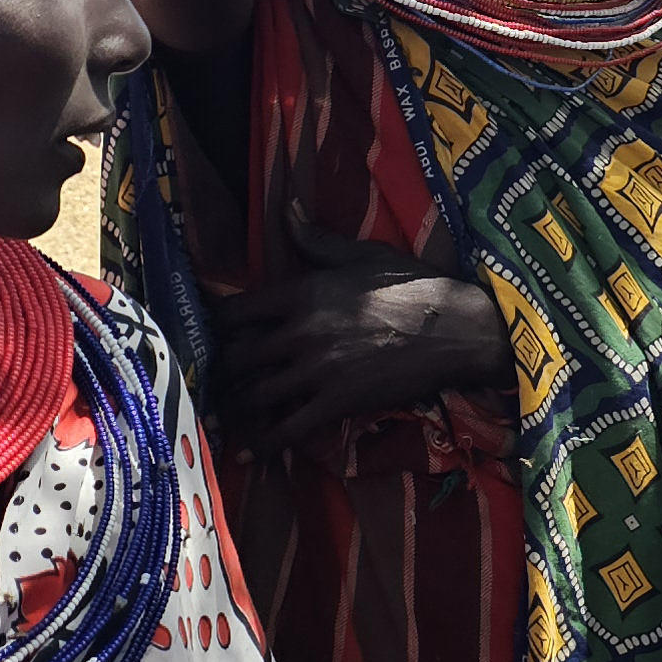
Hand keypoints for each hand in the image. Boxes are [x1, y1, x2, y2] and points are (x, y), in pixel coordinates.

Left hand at [207, 223, 512, 453]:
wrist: (456, 328)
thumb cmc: (412, 286)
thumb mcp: (362, 255)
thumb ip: (315, 239)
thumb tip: (286, 207)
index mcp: (303, 292)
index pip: (235, 312)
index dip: (213, 325)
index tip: (205, 334)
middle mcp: (302, 333)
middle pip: (236, 356)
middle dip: (219, 369)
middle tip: (212, 377)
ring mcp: (318, 371)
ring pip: (254, 395)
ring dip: (234, 406)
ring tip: (223, 411)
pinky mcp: (338, 404)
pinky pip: (288, 430)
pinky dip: (262, 444)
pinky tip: (245, 454)